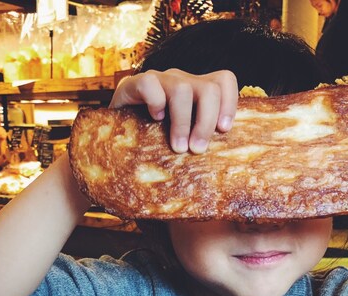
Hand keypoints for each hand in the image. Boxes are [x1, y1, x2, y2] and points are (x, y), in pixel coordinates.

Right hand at [110, 69, 237, 153]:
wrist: (117, 140)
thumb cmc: (159, 145)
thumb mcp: (188, 142)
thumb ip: (204, 142)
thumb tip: (226, 164)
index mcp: (198, 91)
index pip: (224, 80)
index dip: (229, 103)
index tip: (224, 130)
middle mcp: (181, 81)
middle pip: (209, 89)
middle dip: (206, 122)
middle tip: (197, 149)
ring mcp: (159, 80)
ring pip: (182, 89)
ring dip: (182, 123)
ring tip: (178, 147)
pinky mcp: (133, 84)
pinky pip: (150, 85)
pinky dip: (155, 104)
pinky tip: (154, 120)